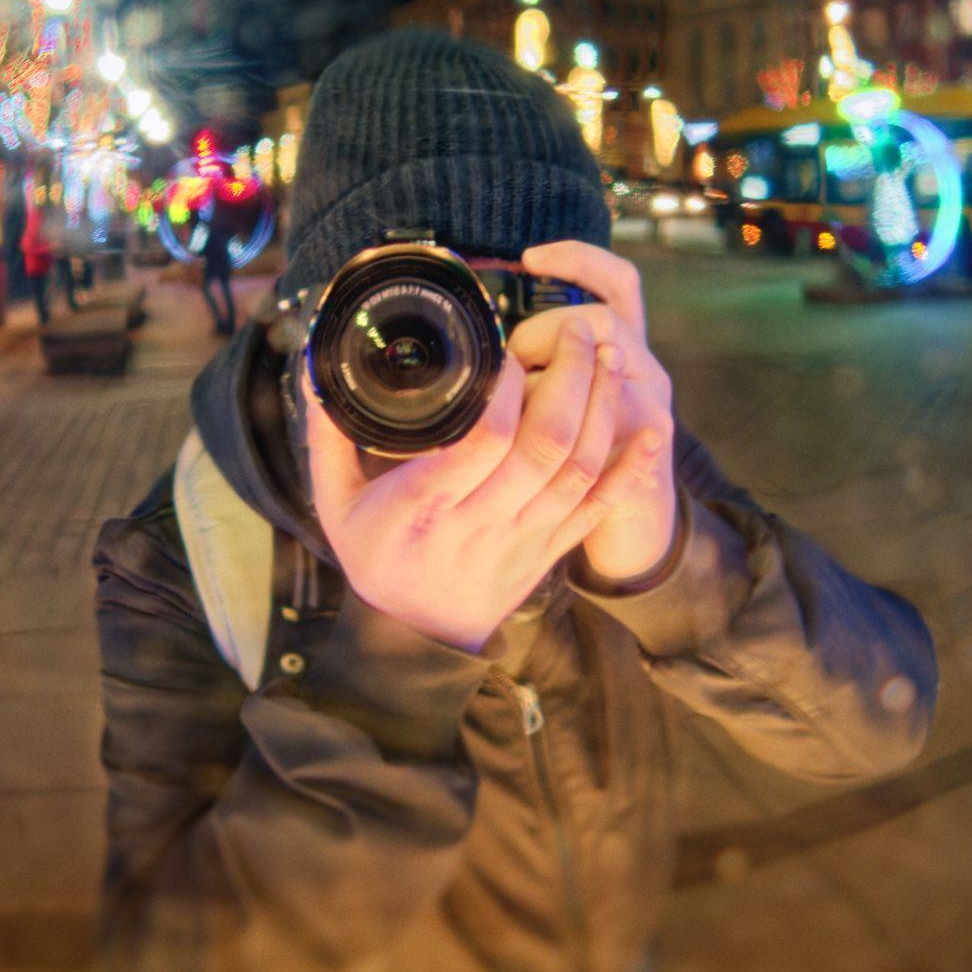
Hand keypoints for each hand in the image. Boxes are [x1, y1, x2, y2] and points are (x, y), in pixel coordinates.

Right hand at [302, 315, 661, 651]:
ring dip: (603, 409)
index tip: (509, 348)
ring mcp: (524, 538)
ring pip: (578, 469)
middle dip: (571, 379)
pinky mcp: (552, 550)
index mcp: (426, 505)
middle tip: (576, 330)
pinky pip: (601, 509)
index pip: (483, 439)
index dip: (507, 388)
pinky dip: (633, 471)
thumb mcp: (334, 503)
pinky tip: (654, 432)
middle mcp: (482, 521)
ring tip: (610, 356)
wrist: (417, 641)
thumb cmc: (376, 559)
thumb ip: (329, 435)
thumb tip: (317, 365)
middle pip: (544, 444)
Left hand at [515, 242, 681, 581]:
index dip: (579, 261)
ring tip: (519, 396)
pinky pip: (616, 420)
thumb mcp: (567, 395)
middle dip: (551, 330)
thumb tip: (481, 344)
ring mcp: (653, 406)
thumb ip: (538, 364)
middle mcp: (646, 368)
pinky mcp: (647, 450)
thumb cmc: (583, 453)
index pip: (616, 281)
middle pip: (606, 318)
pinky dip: (576, 421)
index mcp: (624, 346)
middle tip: (513, 358)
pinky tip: (544, 430)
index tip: (531, 257)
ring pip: (612, 363)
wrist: (636, 521)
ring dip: (557, 376)